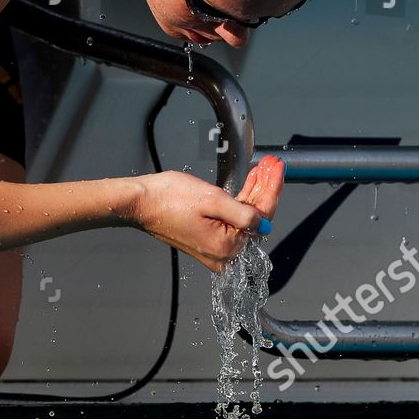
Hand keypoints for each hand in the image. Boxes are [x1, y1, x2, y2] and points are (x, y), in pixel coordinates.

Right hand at [132, 155, 285, 271]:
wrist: (140, 203)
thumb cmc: (169, 199)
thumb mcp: (212, 199)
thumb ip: (243, 213)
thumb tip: (264, 224)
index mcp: (226, 245)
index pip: (261, 216)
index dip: (272, 189)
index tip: (278, 168)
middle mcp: (222, 253)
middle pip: (254, 217)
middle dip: (265, 188)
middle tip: (272, 165)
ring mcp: (214, 248)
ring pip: (244, 218)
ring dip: (254, 192)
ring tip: (263, 169)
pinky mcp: (206, 240)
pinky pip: (231, 221)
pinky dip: (240, 201)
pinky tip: (248, 184)